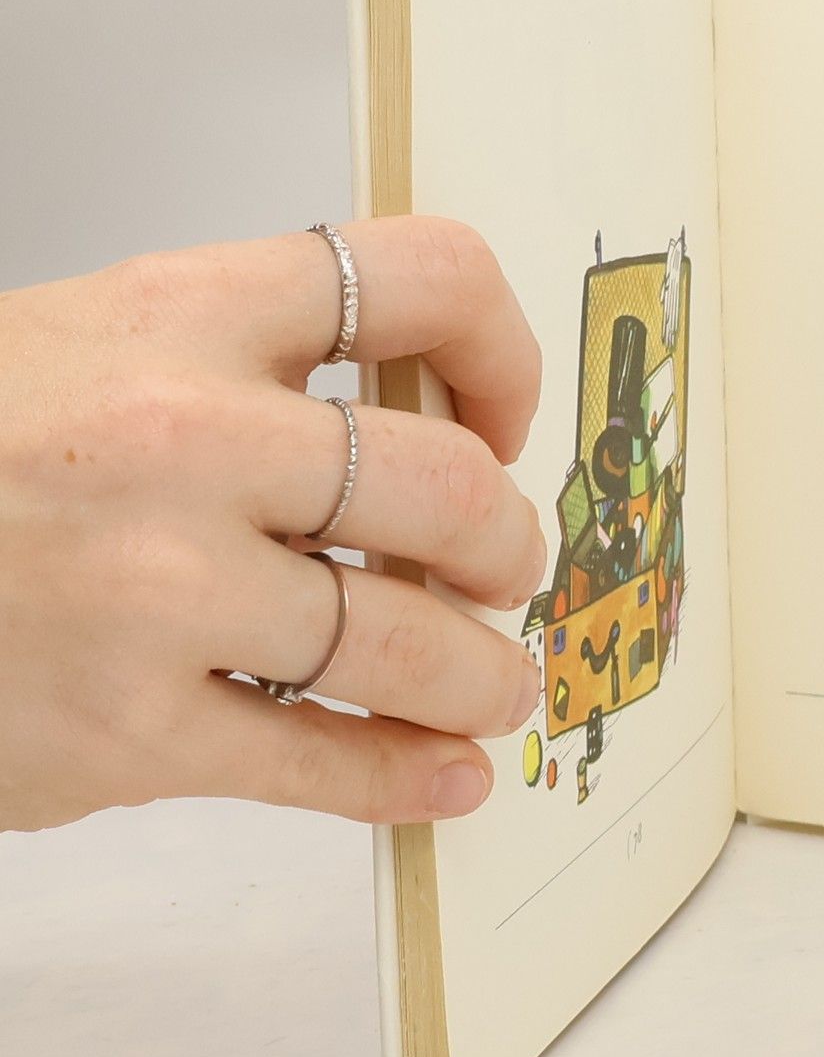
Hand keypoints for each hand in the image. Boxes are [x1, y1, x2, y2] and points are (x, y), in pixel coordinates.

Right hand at [0, 219, 547, 831]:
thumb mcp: (85, 342)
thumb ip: (245, 361)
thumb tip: (420, 424)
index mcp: (179, 313)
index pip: (425, 277)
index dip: (505, 349)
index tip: (507, 415)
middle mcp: (180, 441)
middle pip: (448, 485)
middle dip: (506, 542)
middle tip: (500, 568)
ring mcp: (154, 592)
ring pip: (404, 640)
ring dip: (481, 673)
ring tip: (493, 683)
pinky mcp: (119, 731)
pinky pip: (317, 763)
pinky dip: (403, 778)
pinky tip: (443, 776)